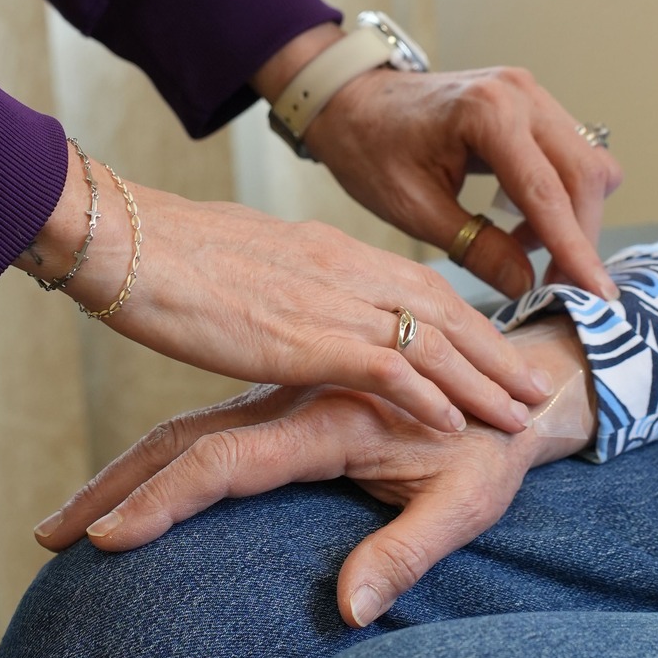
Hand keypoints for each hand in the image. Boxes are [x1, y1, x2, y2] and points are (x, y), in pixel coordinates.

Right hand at [17, 150, 551, 434]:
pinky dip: (426, 393)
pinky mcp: (300, 335)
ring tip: (524, 412)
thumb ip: (280, 294)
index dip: (465, 319)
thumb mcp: (240, 271)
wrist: (120, 236)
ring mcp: (324, 298)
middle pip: (440, 308)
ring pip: (430, 336)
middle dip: (495, 350)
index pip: (415, 284)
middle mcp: (338, 267)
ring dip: (483, 377)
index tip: (501, 349)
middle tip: (537, 385)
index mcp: (324, 251)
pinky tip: (456, 420)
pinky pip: (384, 364)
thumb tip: (289, 319)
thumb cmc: (161, 254)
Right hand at [34, 317, 593, 624]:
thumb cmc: (495, 448)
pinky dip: (160, 465)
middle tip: (49, 539)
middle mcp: (294, 405)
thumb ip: (407, 552)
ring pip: (185, 432)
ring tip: (64, 525)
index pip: (228, 462)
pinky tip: (128, 497)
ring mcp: (283, 405)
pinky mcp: (284, 413)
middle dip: (113, 488)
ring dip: (124, 475)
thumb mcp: (467, 504)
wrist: (518, 381)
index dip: (164, 501)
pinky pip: (209, 435)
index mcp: (330, 419)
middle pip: (183, 442)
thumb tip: (348, 613)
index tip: (107, 543)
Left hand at [256, 29, 623, 299]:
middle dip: (581, 238)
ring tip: (530, 254)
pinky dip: (564, 196)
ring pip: (590, 165)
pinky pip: (573, 155)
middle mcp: (520, 94)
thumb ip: (476, 247)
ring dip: (576, 217)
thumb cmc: (370, 149)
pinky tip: (526, 225)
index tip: (597, 295)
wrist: (353, 101)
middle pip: (585, 176)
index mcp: (486, 113)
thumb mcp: (413, 209)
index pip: (547, 192)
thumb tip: (528, 286)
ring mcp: (532, 94)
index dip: (575, 249)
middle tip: (561, 288)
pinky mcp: (534, 105)